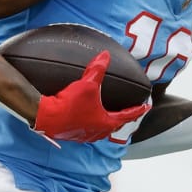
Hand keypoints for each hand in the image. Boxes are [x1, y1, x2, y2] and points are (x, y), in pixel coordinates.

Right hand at [32, 51, 152, 142]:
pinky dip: (93, 124)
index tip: (145, 107)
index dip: (138, 110)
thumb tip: (104, 56)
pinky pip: (89, 130)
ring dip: (107, 122)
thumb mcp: (87, 84)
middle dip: (123, 118)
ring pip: (102, 130)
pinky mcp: (73, 135)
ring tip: (109, 115)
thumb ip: (97, 69)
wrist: (46, 117)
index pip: (127, 115)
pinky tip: (88, 118)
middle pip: (115, 125)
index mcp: (106, 122)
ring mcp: (85, 136)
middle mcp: (98, 132)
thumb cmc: (69, 105)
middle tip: (128, 112)